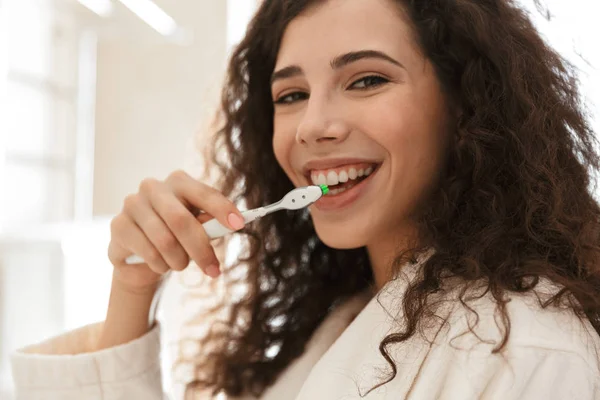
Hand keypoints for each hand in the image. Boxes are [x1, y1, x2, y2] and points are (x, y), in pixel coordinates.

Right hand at [107, 170, 244, 291]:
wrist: (140, 257)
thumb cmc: (176, 237)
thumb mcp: (197, 229)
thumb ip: (209, 225)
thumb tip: (228, 225)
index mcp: (178, 182)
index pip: (204, 193)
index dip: (222, 209)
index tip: (239, 225)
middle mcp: (153, 187)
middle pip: (182, 221)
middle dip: (201, 250)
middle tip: (213, 271)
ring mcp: (132, 204)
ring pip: (165, 241)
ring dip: (179, 261)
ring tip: (180, 265)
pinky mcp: (119, 225)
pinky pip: (148, 252)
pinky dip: (160, 265)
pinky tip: (160, 264)